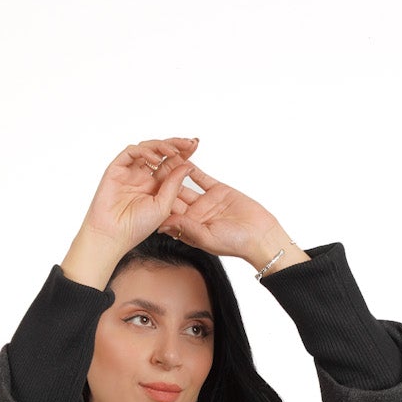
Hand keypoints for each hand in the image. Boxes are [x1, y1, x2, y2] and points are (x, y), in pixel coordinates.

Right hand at [74, 137, 202, 259]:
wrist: (114, 235)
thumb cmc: (136, 227)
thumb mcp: (164, 206)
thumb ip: (174, 185)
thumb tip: (187, 166)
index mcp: (156, 187)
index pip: (171, 164)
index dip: (183, 154)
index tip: (195, 145)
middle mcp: (144, 177)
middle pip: (161, 153)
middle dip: (176, 145)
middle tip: (189, 142)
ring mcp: (130, 172)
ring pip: (147, 149)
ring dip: (162, 146)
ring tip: (174, 151)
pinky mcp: (117, 168)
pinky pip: (131, 152)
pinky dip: (144, 152)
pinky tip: (155, 159)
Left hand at [155, 164, 284, 263]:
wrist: (260, 235)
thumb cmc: (235, 244)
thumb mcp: (206, 238)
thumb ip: (186, 228)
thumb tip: (162, 224)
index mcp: (187, 228)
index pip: (167, 214)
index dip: (155, 203)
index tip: (142, 192)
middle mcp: (194, 214)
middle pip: (173, 197)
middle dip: (161, 185)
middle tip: (147, 171)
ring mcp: (205, 202)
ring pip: (185, 185)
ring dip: (174, 173)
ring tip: (162, 160)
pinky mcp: (217, 191)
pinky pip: (201, 178)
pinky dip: (192, 168)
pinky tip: (182, 158)